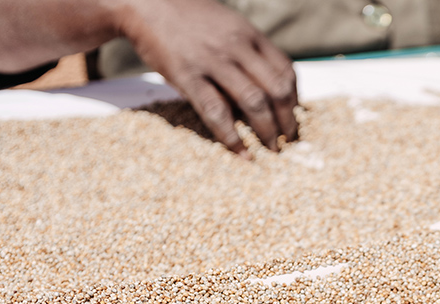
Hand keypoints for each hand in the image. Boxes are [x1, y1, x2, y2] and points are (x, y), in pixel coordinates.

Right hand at [118, 0, 298, 156]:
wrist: (145, 1)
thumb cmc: (188, 17)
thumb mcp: (227, 24)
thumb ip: (248, 50)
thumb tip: (267, 84)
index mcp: (249, 34)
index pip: (286, 70)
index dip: (295, 98)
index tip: (293, 114)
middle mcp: (236, 47)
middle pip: (277, 90)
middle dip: (288, 120)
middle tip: (289, 139)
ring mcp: (213, 61)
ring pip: (254, 102)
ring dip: (268, 130)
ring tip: (272, 147)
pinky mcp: (188, 76)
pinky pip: (217, 112)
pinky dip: (232, 136)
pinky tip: (241, 151)